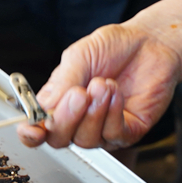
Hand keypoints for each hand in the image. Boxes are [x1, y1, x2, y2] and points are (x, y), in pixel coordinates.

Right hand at [18, 23, 181, 149]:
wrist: (150, 42)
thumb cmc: (114, 48)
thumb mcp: (79, 56)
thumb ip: (60, 83)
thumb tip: (42, 108)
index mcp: (58, 103)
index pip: (37, 130)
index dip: (30, 134)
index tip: (34, 129)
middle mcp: (78, 121)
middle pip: (59, 139)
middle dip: (66, 119)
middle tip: (78, 93)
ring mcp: (102, 129)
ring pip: (86, 140)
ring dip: (94, 111)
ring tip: (103, 84)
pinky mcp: (127, 132)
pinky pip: (113, 135)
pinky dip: (112, 113)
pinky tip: (115, 92)